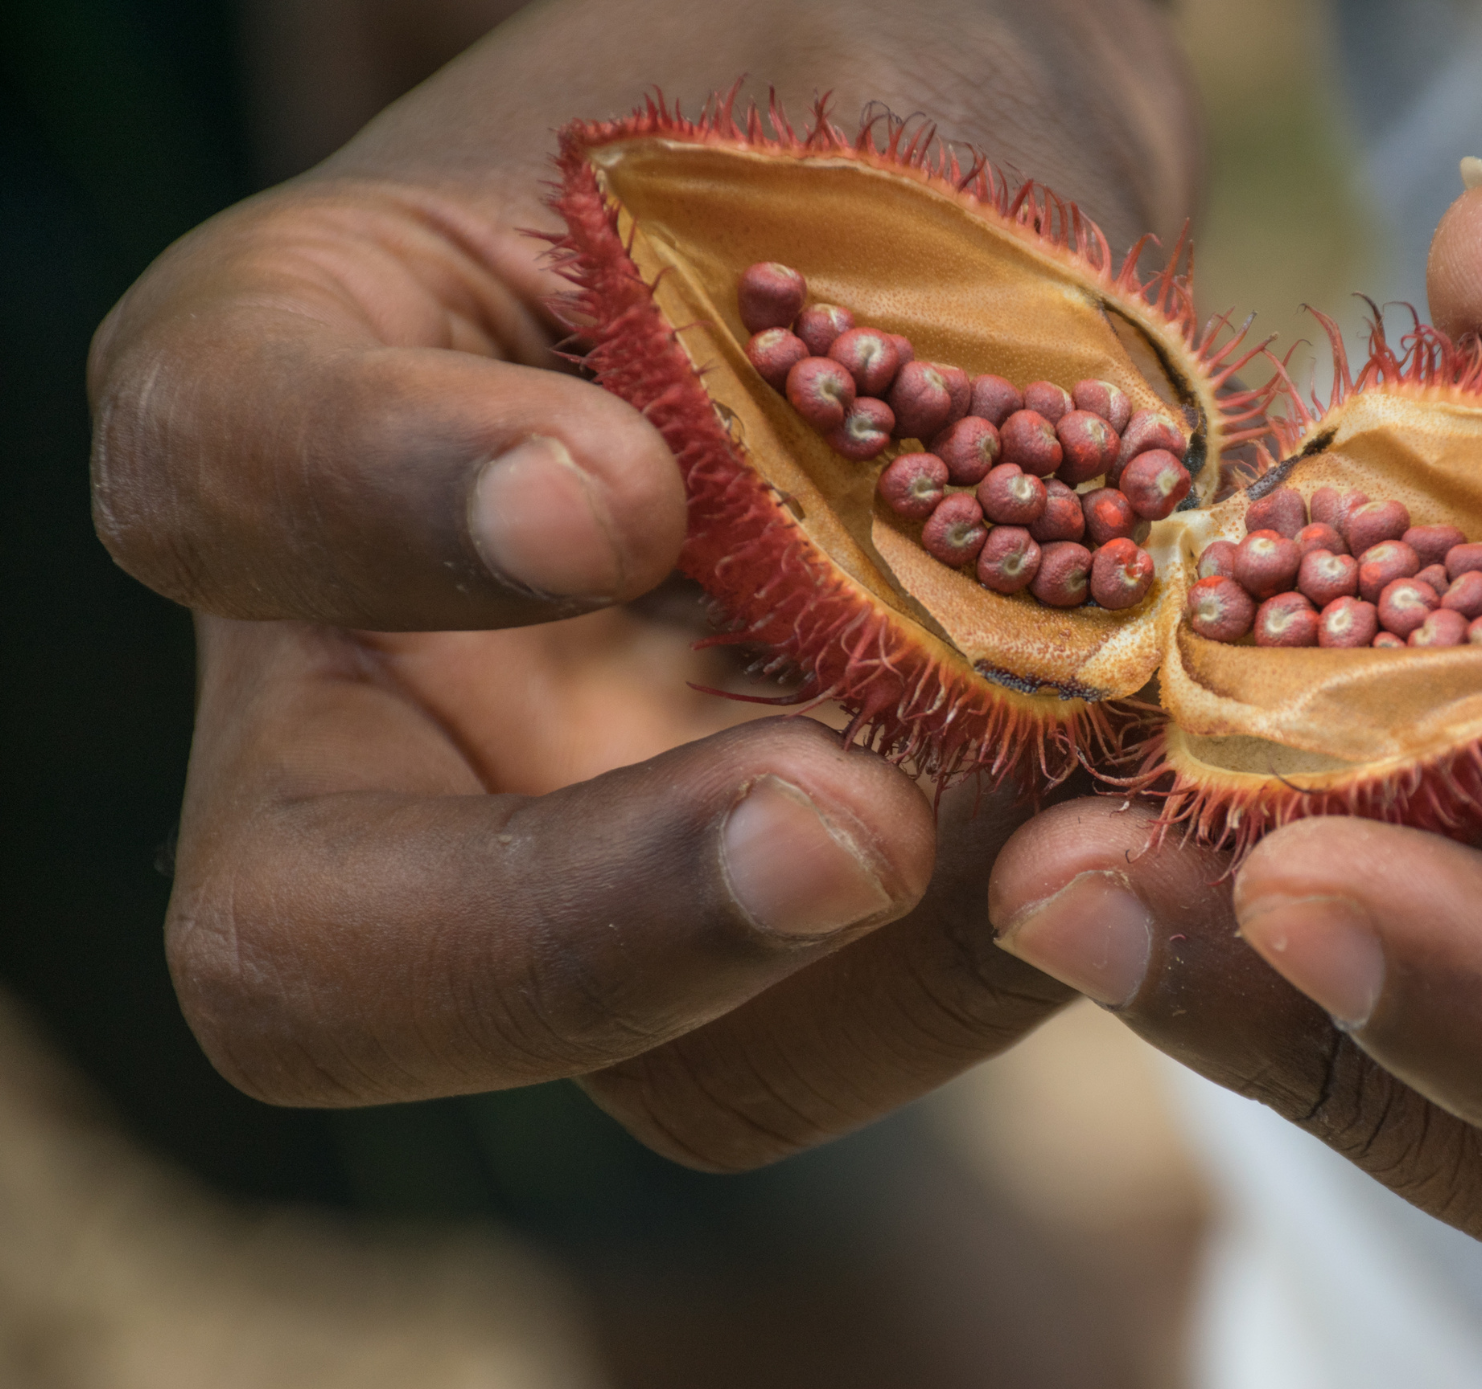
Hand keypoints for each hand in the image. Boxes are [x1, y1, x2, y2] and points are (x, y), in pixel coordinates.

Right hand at [94, 0, 1195, 1163]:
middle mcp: (385, 669)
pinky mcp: (747, 928)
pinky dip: (988, 976)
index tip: (615, 491)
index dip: (378, 505)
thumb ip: (914, 346)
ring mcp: (562, 837)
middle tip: (856, 829)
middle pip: (310, 946)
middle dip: (581, 933)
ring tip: (1084, 807)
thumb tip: (1028, 660)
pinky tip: (1118, 845)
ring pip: (631, 1061)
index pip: (224, 459)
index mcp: (318, 369)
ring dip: (882, 982)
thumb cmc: (881, 94)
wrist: (971, 210)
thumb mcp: (878, 117)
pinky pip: (829, 1047)